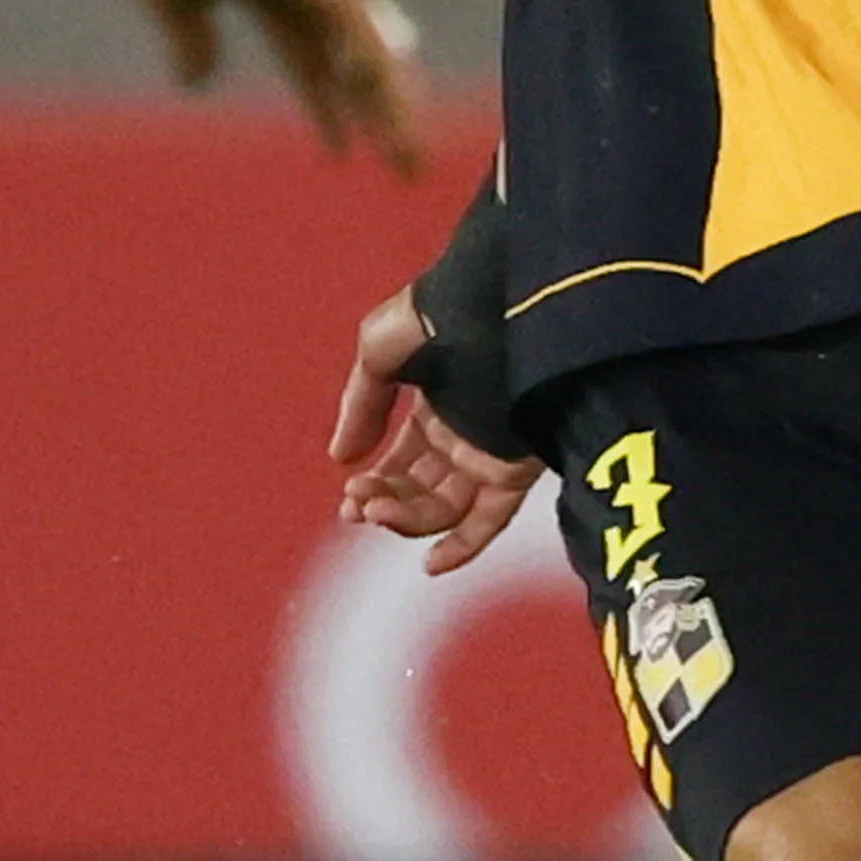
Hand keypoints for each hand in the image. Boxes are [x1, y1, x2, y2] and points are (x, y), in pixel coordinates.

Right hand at [132, 0, 426, 172]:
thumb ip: (190, 37)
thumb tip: (197, 83)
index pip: (308, 63)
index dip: (325, 105)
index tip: (341, 148)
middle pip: (354, 75)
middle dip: (377, 120)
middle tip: (406, 166)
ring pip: (372, 68)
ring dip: (394, 117)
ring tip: (412, 165)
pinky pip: (368, 46)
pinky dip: (383, 84)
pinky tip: (398, 120)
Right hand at [329, 285, 538, 572]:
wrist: (497, 296)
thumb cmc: (441, 310)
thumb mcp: (379, 349)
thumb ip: (360, 404)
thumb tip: (341, 457)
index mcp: (437, 410)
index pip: (402, 465)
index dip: (374, 485)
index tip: (348, 498)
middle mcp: (466, 436)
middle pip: (420, 491)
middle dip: (382, 504)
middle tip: (356, 506)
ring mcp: (492, 452)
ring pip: (446, 507)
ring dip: (406, 520)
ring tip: (375, 510)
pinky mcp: (518, 462)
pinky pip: (492, 518)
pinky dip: (464, 545)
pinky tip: (431, 564)